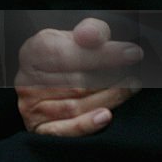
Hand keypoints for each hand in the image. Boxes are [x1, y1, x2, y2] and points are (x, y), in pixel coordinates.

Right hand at [15, 18, 141, 136]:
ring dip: (108, 98)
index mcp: (33, 53)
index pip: (67, 54)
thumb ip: (89, 32)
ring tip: (129, 89)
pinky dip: (86, 124)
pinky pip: (64, 129)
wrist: (49, 84)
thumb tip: (91, 37)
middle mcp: (26, 81)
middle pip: (74, 82)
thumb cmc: (67, 60)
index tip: (131, 53)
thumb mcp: (76, 38)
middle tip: (134, 76)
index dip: (102, 55)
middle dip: (110, 79)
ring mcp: (31, 107)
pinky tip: (105, 116)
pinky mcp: (39, 129)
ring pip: (74, 105)